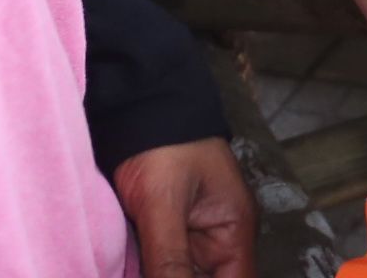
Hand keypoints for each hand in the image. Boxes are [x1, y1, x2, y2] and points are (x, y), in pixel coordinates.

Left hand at [111, 138, 251, 277]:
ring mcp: (191, 238)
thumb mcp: (163, 203)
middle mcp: (217, 241)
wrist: (141, 106)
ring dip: (162, 274)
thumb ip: (169, 258)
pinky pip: (162, 267)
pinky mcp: (167, 234)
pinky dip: (150, 271)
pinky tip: (133, 269)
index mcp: (233, 231)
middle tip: (149, 271)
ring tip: (141, 265)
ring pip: (179, 276)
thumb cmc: (162, 144)